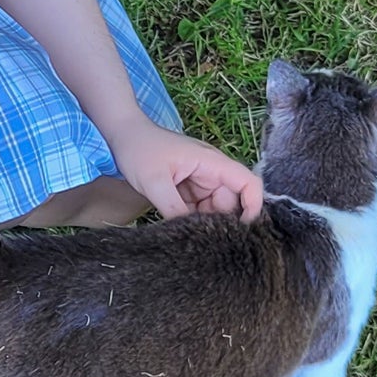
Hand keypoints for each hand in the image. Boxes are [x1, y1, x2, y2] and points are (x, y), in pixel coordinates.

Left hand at [106, 115, 262, 222]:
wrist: (122, 134)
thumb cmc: (139, 149)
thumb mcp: (154, 182)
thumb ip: (174, 210)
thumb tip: (192, 237)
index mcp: (211, 163)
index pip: (248, 183)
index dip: (253, 206)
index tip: (244, 231)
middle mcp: (211, 172)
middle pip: (231, 202)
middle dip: (222, 222)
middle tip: (205, 242)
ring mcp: (200, 181)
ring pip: (215, 209)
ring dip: (205, 223)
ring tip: (189, 237)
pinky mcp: (189, 189)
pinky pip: (199, 209)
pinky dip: (193, 220)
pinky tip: (182, 230)